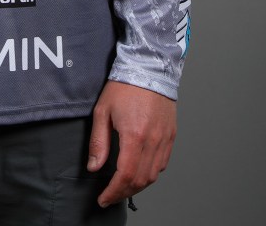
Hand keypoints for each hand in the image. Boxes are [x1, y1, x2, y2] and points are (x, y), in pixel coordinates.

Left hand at [87, 81, 176, 207]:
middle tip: (110, 195)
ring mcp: (165, 139)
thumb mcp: (102, 111)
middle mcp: (153, 141)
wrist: (149, 67)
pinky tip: (138, 172)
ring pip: (153, 175)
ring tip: (122, 187)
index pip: (124, 176)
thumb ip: (98, 142)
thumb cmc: (124, 86)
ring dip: (137, 186)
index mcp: (134, 135)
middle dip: (123, 193)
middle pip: (140, 180)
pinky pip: (162, 164)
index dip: (113, 192)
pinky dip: (150, 174)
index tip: (103, 198)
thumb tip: (94, 166)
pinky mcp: (171, 136)